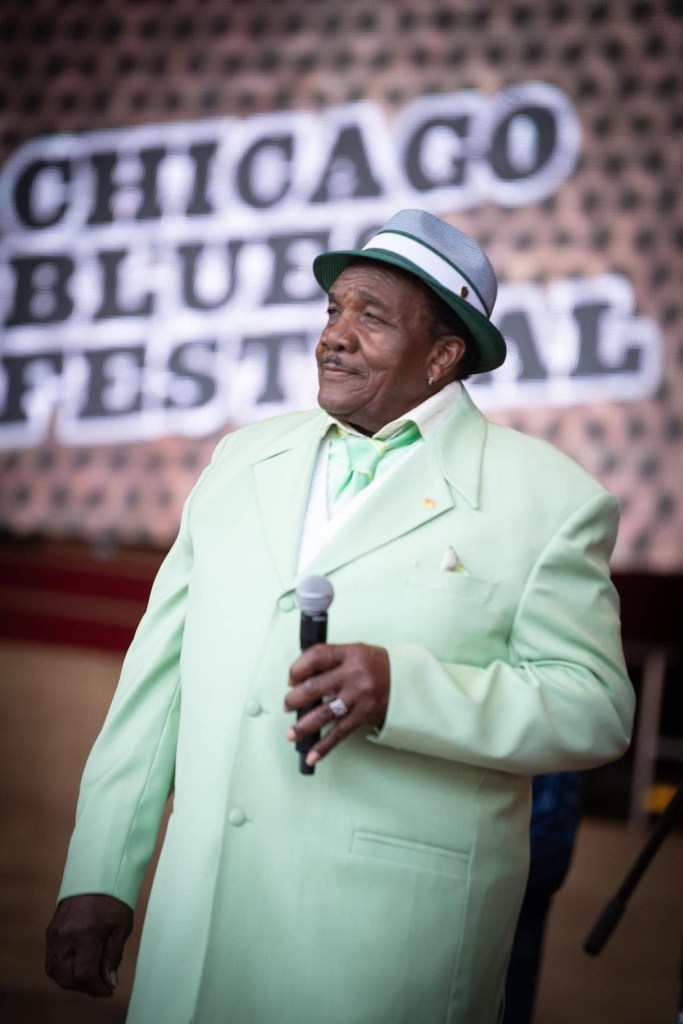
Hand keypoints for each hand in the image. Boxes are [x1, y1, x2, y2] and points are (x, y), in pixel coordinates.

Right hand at [45, 893, 132, 996]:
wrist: (96, 872)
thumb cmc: (113, 897)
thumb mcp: (122, 926)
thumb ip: (113, 956)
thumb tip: (109, 982)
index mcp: (87, 932)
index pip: (84, 974)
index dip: (97, 988)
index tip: (108, 989)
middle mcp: (66, 935)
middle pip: (67, 978)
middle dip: (84, 987)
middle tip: (100, 983)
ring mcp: (55, 934)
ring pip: (56, 973)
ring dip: (72, 980)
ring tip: (91, 973)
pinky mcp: (50, 932)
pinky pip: (52, 962)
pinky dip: (64, 969)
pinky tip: (79, 964)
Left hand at [285, 643, 389, 766]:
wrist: (408, 682)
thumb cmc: (376, 666)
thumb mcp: (355, 653)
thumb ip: (331, 661)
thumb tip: (300, 678)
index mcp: (350, 654)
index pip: (316, 656)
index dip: (297, 668)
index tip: (291, 678)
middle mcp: (353, 675)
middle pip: (313, 687)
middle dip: (294, 699)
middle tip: (288, 705)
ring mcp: (358, 697)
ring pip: (323, 714)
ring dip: (303, 726)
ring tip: (291, 734)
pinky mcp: (363, 716)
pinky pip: (339, 733)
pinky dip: (324, 746)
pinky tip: (312, 756)